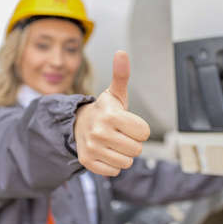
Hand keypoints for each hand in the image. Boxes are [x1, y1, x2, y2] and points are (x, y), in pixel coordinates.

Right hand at [74, 51, 149, 175]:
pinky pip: (115, 171)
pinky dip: (113, 164)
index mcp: (111, 115)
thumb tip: (121, 52)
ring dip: (123, 154)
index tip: (128, 122)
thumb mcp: (115, 93)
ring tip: (113, 142)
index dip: (139, 129)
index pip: (144, 133)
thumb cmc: (104, 110)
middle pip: (137, 149)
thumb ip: (121, 74)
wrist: (78, 124)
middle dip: (132, 142)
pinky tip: (105, 151)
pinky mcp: (88, 162)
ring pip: (127, 162)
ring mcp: (92, 148)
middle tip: (120, 133)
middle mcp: (100, 132)